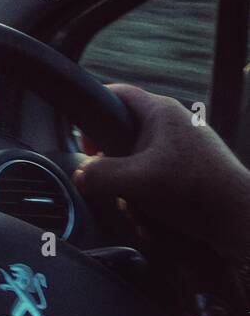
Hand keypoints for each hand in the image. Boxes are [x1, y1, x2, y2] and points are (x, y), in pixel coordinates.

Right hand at [74, 84, 249, 260]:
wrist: (243, 222)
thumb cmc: (196, 190)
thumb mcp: (134, 181)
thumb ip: (99, 175)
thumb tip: (81, 175)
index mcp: (161, 112)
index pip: (116, 94)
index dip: (95, 113)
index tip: (86, 141)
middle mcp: (174, 126)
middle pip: (124, 137)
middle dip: (115, 168)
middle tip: (112, 183)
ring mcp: (186, 151)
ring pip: (140, 165)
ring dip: (133, 192)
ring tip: (143, 210)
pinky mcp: (193, 175)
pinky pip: (158, 183)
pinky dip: (152, 202)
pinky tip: (158, 219)